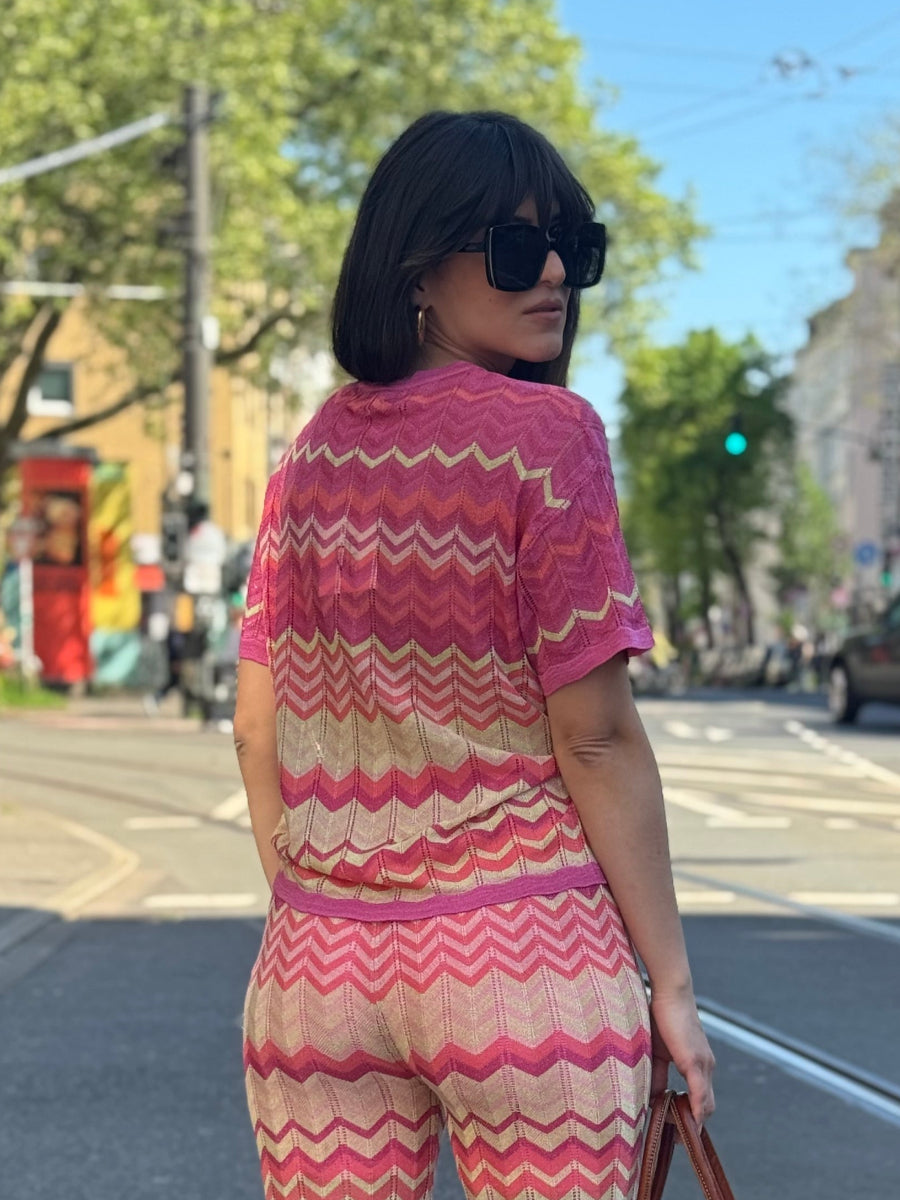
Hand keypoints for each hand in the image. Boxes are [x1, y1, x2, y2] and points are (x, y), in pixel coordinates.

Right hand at [648, 989, 715, 1127]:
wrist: (670, 992)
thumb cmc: (662, 1017)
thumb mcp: (657, 1052)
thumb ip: (657, 1075)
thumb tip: (652, 1098)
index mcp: (698, 1064)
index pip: (701, 1100)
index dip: (691, 1118)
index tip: (676, 1133)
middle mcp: (706, 1067)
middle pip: (707, 1107)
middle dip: (692, 1126)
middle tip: (675, 1139)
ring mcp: (704, 1065)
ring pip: (706, 1105)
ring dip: (693, 1122)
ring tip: (677, 1135)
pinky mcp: (696, 1062)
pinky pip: (700, 1095)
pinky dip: (696, 1112)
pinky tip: (691, 1124)